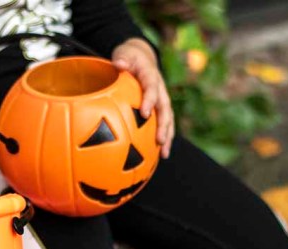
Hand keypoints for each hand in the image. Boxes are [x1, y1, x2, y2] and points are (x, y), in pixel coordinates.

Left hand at [111, 38, 174, 158]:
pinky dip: (163, 138)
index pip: (152, 87)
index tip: (145, 113)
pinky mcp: (159, 108)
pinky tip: (159, 155)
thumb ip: (122, 59)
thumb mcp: (124, 54)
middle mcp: (160, 88)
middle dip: (163, 124)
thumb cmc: (129, 57)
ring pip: (167, 118)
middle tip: (159, 140)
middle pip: (165, 107)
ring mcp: (161, 99)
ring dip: (167, 136)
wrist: (141, 58)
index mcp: (151, 75)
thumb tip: (119, 63)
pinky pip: (163, 123)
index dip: (150, 99)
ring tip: (164, 153)